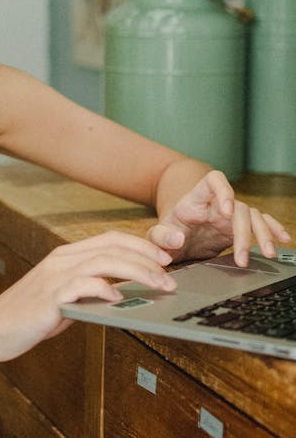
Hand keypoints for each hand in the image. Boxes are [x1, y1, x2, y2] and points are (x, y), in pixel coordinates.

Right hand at [0, 231, 176, 365]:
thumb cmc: (28, 318)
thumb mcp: (63, 300)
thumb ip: (87, 293)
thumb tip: (120, 294)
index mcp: (65, 257)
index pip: (109, 239)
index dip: (140, 244)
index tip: (165, 257)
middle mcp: (60, 260)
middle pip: (111, 246)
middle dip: (146, 257)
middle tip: (171, 273)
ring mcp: (54, 276)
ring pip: (103, 261)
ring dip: (137, 271)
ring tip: (159, 285)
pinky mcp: (49, 296)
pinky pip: (82, 285)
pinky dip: (104, 288)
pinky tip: (119, 298)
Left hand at [147, 170, 290, 265]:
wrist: (174, 236)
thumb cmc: (166, 232)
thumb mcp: (155, 236)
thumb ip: (161, 236)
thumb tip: (177, 238)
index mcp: (195, 199)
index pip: (213, 180)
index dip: (223, 191)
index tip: (226, 210)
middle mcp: (216, 204)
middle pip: (238, 207)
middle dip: (243, 233)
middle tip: (242, 257)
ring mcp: (229, 215)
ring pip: (253, 216)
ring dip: (263, 234)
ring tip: (268, 254)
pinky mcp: (238, 228)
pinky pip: (260, 223)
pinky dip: (272, 229)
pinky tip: (283, 239)